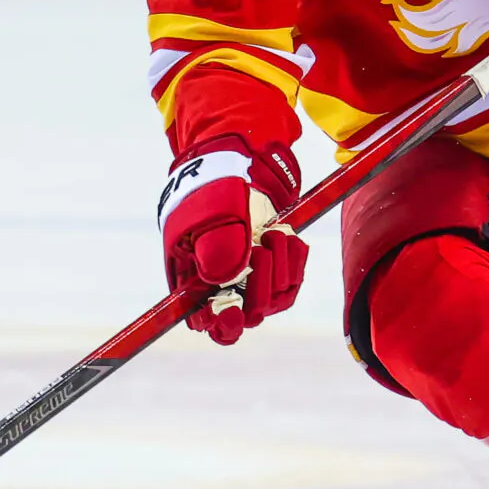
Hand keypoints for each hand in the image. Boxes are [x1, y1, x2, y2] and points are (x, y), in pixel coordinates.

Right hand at [157, 137, 306, 344]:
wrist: (241, 165)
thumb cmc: (216, 188)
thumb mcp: (213, 212)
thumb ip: (216, 246)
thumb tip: (223, 283)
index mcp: (193, 277)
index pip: (205, 321)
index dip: (220, 324)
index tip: (231, 308)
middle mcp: (222, 284)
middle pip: (246, 315)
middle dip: (259, 285)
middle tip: (260, 251)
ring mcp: (250, 278)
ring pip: (273, 300)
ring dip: (279, 268)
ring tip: (273, 233)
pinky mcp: (274, 269)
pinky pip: (291, 283)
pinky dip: (294, 262)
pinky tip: (289, 237)